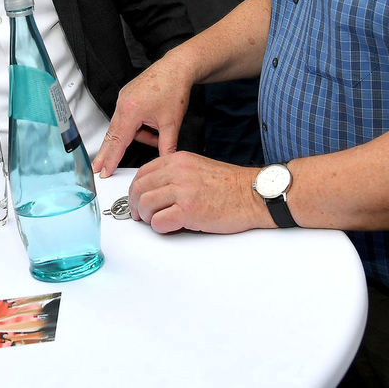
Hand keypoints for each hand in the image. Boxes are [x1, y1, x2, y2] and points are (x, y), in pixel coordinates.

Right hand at [92, 54, 193, 175]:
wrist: (177, 67)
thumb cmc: (174, 89)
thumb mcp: (172, 123)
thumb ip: (167, 147)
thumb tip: (164, 161)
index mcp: (131, 111)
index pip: (118, 142)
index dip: (111, 159)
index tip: (103, 171)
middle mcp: (123, 104)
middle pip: (112, 135)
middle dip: (106, 153)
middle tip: (97, 167)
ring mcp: (124, 99)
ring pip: (124, 126)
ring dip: (137, 135)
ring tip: (157, 133)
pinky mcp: (128, 96)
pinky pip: (128, 117)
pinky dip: (138, 126)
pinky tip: (153, 124)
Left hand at [128, 152, 266, 233]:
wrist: (254, 194)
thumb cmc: (231, 185)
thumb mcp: (197, 168)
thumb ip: (175, 174)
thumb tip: (155, 189)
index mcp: (178, 160)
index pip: (142, 173)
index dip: (135, 190)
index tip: (136, 199)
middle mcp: (178, 172)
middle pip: (139, 189)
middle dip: (135, 205)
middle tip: (140, 215)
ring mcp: (183, 191)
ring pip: (145, 205)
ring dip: (147, 218)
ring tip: (157, 221)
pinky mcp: (189, 211)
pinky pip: (160, 222)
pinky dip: (160, 228)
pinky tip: (169, 227)